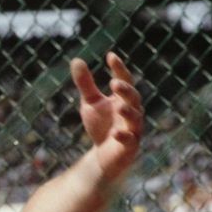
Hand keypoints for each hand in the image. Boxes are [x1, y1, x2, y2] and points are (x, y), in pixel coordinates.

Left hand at [70, 52, 143, 178]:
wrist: (102, 155)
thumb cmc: (100, 125)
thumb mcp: (90, 103)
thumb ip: (86, 83)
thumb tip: (76, 59)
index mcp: (123, 98)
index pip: (124, 79)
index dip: (119, 68)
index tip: (110, 56)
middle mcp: (132, 111)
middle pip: (133, 98)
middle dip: (126, 91)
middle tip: (114, 84)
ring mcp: (133, 128)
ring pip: (135, 118)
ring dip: (128, 112)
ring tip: (118, 107)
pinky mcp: (130, 146)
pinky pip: (130, 140)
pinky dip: (125, 136)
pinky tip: (116, 133)